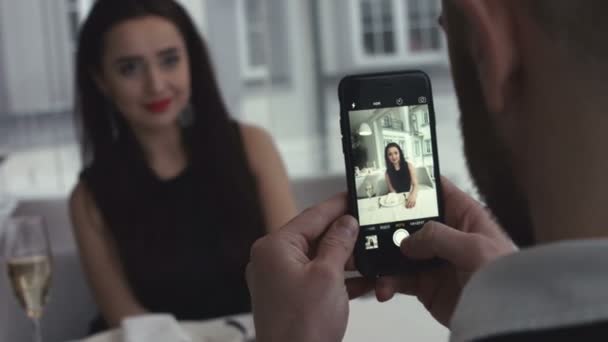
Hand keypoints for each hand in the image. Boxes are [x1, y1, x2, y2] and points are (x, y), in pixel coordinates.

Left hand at [246, 194, 358, 341]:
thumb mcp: (328, 276)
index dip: (336, 206)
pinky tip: (363, 280)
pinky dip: (338, 279)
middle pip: (314, 237)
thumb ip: (339, 243)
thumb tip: (346, 223)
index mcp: (274, 248)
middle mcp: (272, 260)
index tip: (352, 196)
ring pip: (317, 259)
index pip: (310, 216)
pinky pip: (316, 278)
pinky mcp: (289, 298)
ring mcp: (279, 280)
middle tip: (368, 228)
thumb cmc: (301, 328)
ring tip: (370, 255)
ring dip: (345, 259)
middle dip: (344, 237)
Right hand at [375, 177, 515, 325]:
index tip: (390, 180)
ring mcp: (434, 261)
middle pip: (410, 221)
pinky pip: (399, 278)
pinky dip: (387, 281)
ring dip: (383, 256)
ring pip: (399, 251)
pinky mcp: (426, 285)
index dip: (416, 184)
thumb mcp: (474, 248)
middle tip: (367, 226)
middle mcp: (448, 236)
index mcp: (464, 216)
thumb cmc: (504, 279)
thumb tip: (408, 240)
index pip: (437, 191)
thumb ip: (438, 236)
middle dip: (388, 224)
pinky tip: (384, 286)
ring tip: (371, 263)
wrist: (504, 319)